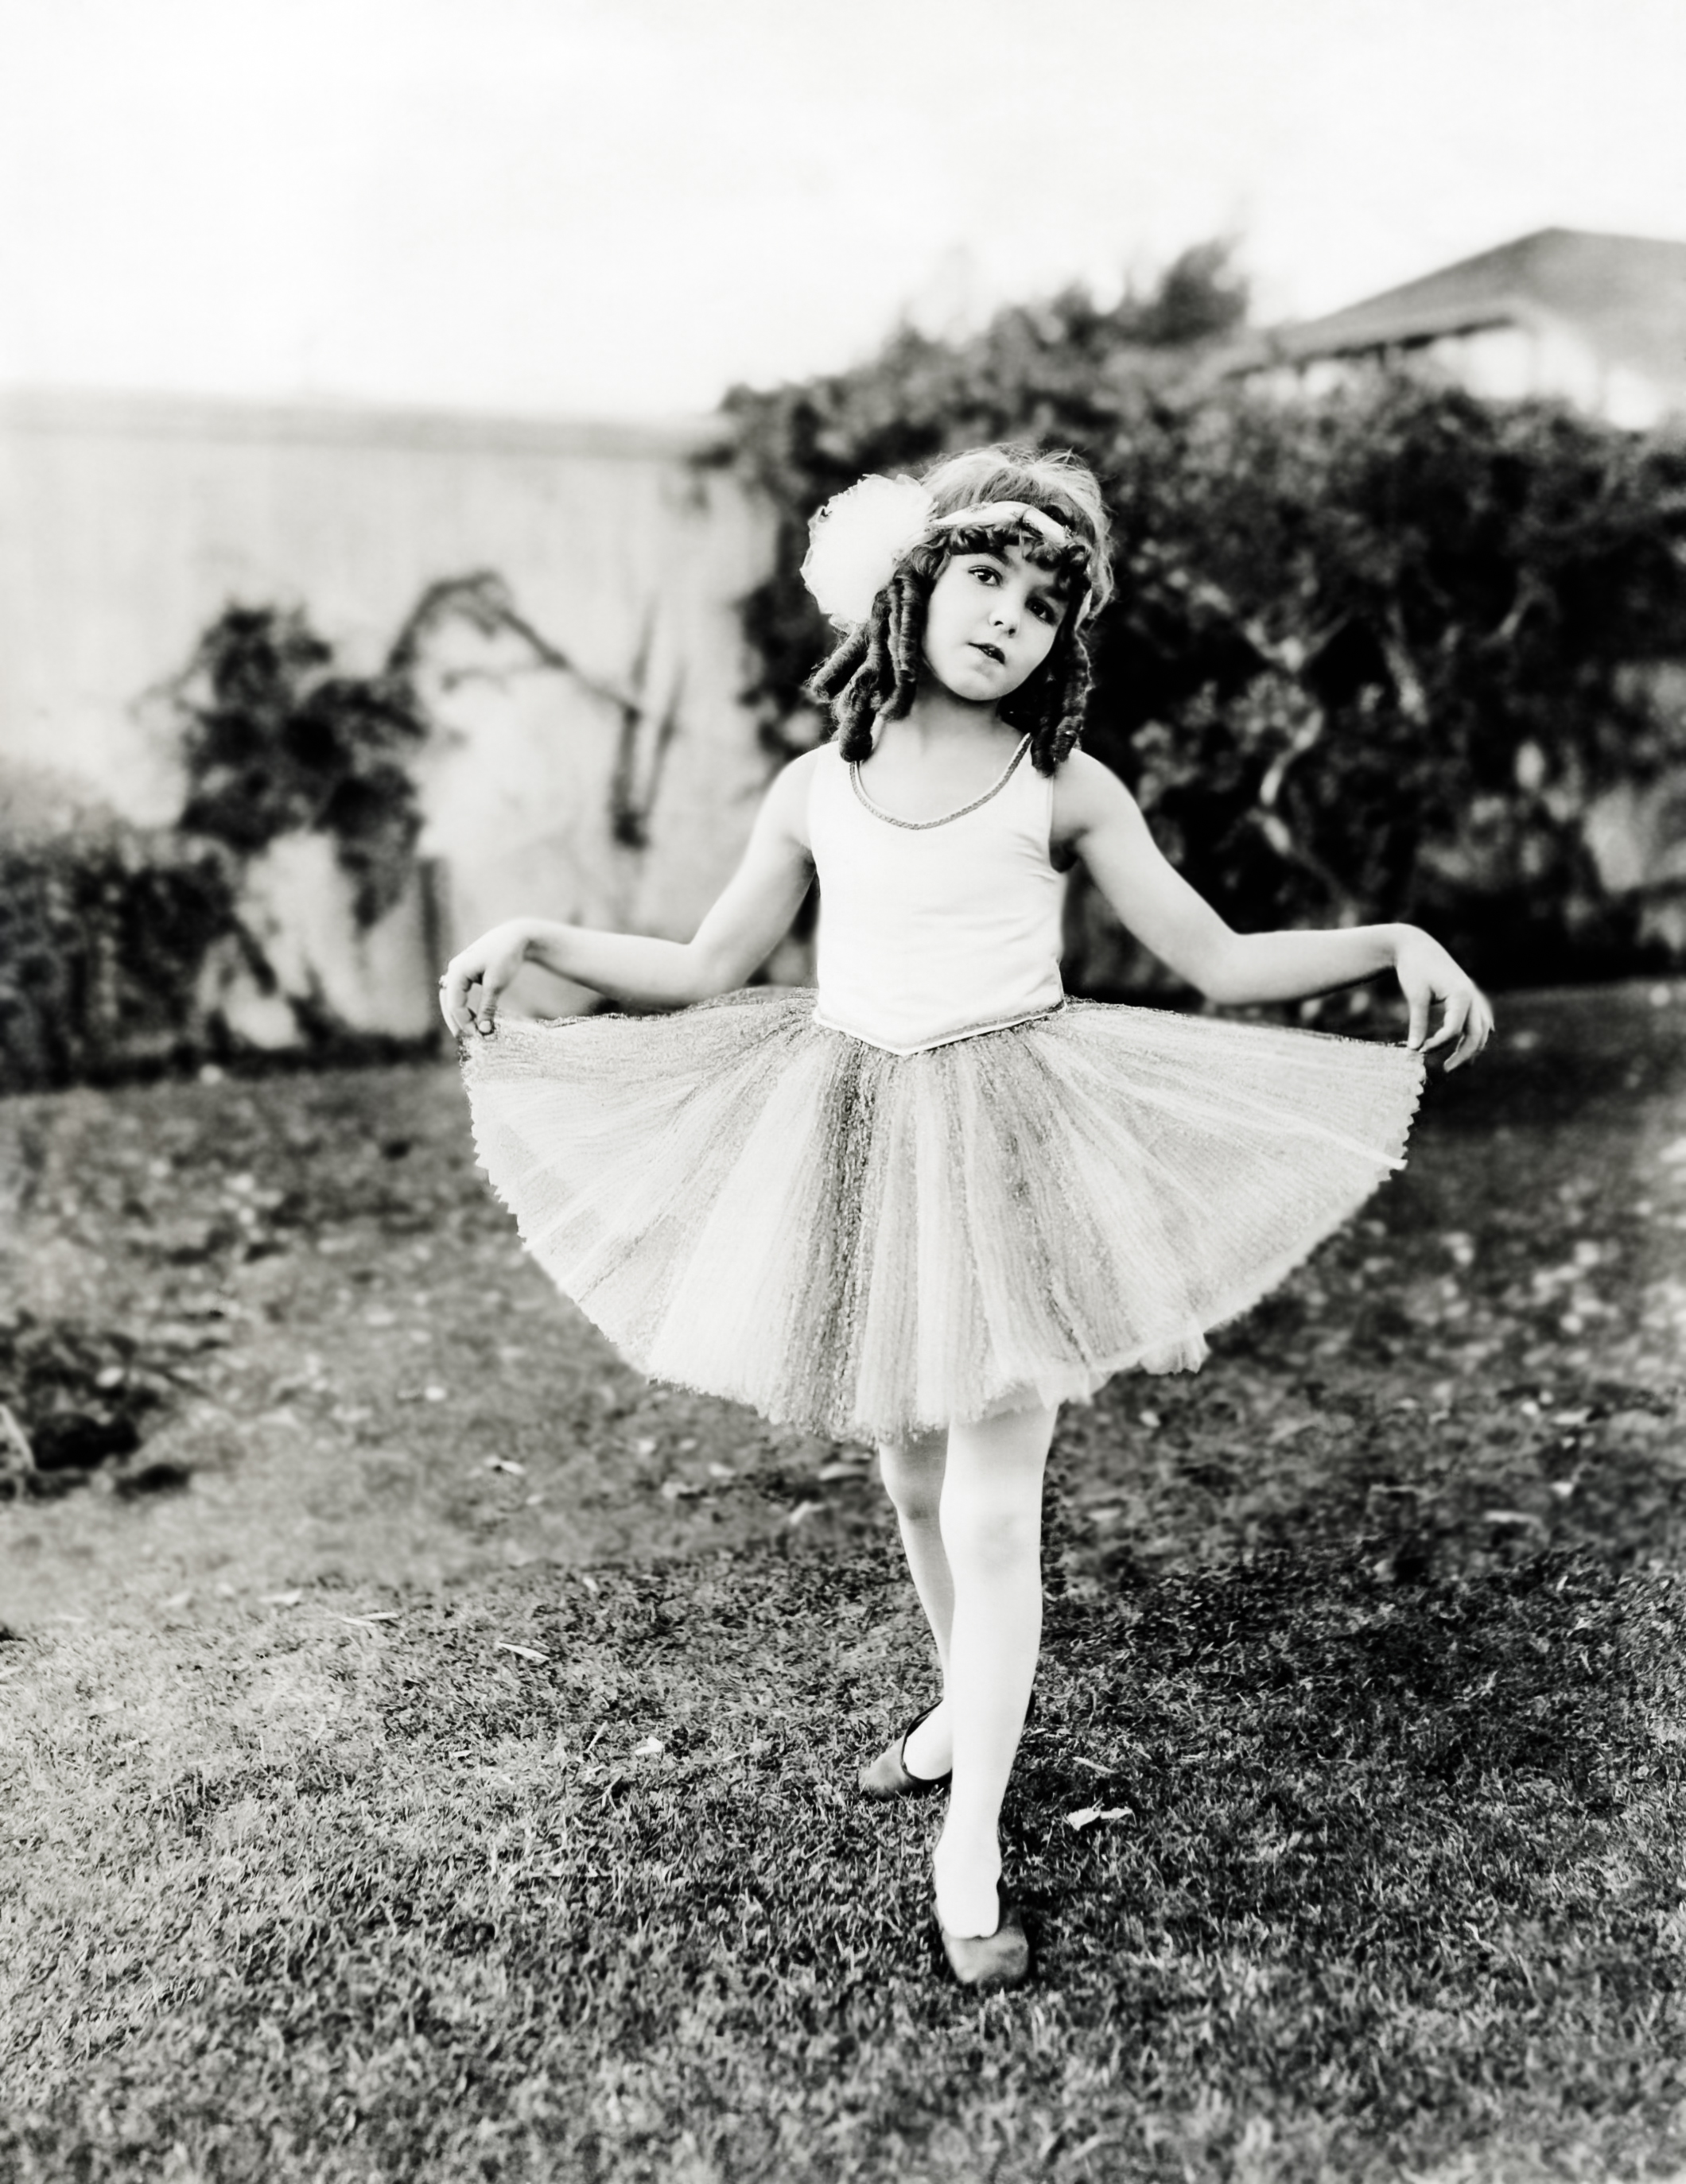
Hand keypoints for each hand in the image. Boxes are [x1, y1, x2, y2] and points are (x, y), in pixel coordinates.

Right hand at [438, 922, 531, 1039]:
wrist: (516, 936)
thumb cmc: (506, 956)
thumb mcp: (497, 984)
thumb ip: (488, 1007)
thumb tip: (484, 1030)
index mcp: (457, 971)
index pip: (454, 1004)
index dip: (464, 1022)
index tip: (479, 1035)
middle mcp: (454, 969)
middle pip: (447, 1001)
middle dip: (456, 1021)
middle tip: (465, 1038)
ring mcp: (458, 970)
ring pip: (451, 997)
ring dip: (458, 1014)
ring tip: (469, 1030)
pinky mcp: (466, 972)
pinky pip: (459, 992)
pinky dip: (463, 1005)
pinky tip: (474, 1016)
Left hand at [1392, 928, 1493, 1070]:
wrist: (1416, 946)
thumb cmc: (1414, 968)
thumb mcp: (1415, 995)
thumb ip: (1418, 1023)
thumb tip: (1414, 1050)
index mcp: (1461, 994)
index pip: (1454, 1029)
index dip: (1437, 1044)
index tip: (1419, 1050)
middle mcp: (1473, 996)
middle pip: (1476, 1034)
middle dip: (1463, 1055)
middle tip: (1446, 1070)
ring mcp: (1474, 996)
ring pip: (1482, 1029)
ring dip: (1472, 1048)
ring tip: (1458, 1066)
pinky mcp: (1469, 996)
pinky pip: (1479, 1020)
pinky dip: (1476, 1034)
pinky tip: (1473, 1046)